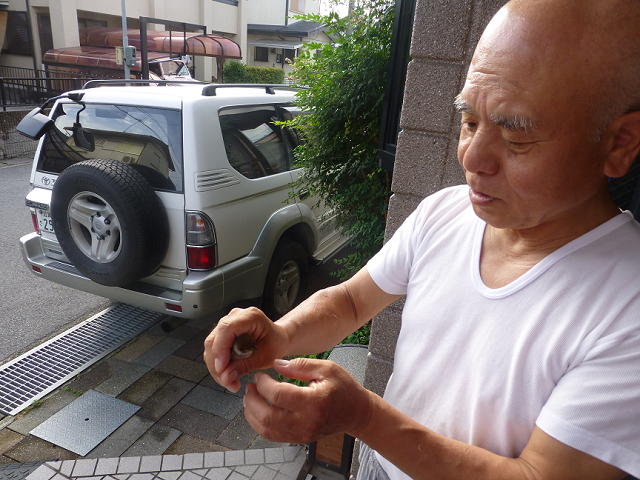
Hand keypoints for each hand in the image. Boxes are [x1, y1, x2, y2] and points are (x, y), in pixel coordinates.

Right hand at [203, 307, 288, 391]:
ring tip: (230, 382)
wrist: (278, 338)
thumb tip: (225, 376)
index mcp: (250, 316)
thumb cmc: (276, 343)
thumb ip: (245, 366)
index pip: (227, 328)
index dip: (221, 349)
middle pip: (214, 340)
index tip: (222, 368)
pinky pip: (213, 351)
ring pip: (211, 348)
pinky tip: (229, 376)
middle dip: (217, 365)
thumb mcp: (265, 357)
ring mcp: (227, 324)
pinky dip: (218, 366)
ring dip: (216, 368)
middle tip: (228, 382)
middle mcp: (235, 317)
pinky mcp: (222, 334)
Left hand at [242, 357, 373, 442]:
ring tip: (250, 398)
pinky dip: (259, 424)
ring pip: (267, 429)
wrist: (356, 412)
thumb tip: (276, 364)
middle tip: (250, 387)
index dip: (263, 384)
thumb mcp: (327, 368)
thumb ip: (300, 365)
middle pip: (268, 416)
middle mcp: (306, 421)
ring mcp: (302, 433)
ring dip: (252, 413)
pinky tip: (257, 410)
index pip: (279, 395)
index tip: (260, 375)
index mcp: (314, 401)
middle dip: (253, 400)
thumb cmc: (344, 388)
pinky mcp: (299, 439)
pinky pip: (273, 435)